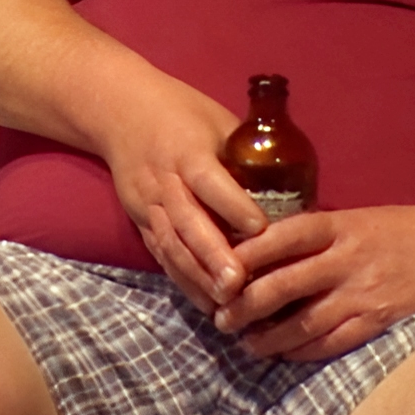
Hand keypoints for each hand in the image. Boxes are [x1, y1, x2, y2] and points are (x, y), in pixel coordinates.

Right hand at [98, 80, 270, 310]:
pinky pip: (160, 253)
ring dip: (196, 276)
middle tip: (237, 284)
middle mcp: (164, 180)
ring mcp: (147, 203)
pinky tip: (204, 302)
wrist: (119, 110)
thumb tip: (295, 190)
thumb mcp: (218, 121)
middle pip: (188, 221)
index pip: (210, 182)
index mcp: (188, 151)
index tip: (261, 230)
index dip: (234, 206)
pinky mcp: (139, 219)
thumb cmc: (180, 111)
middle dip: (212, 255)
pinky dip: (182, 279)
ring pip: (171, 244)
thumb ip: (247, 155)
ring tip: (223, 304)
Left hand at [213, 205, 414, 361]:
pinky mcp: (379, 321)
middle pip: (282, 285)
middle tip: (219, 318)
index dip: (244, 255)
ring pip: (302, 322)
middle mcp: (347, 259)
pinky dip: (302, 351)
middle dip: (244, 305)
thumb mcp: (353, 220)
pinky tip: (283, 354)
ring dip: (268, 337)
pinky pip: (331, 342)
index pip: (279, 236)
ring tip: (245, 342)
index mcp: (337, 226)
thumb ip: (312, 236)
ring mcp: (364, 293)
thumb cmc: (400, 231)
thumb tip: (256, 250)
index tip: (216, 270)